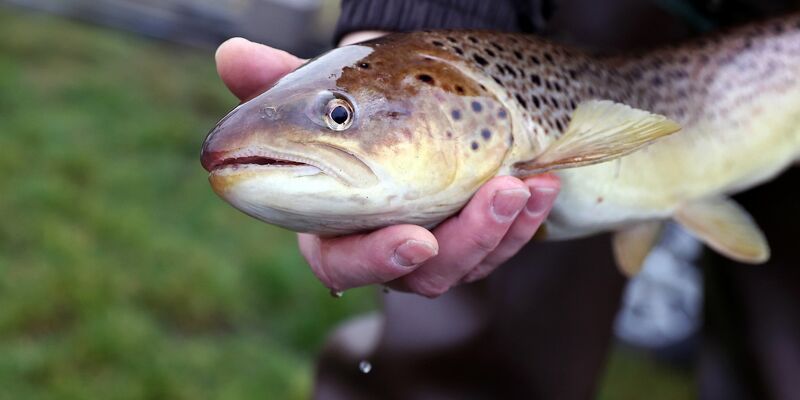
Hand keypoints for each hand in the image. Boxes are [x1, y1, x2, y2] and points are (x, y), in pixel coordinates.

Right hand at [214, 38, 560, 296]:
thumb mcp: (319, 91)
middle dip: (463, 242)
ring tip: (527, 180)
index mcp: (333, 225)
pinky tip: (542, 180)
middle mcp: (384, 245)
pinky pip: (502, 241)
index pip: (343, 262)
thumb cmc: (351, 107)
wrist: (400, 103)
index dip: (375, 260)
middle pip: (420, 274)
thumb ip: (277, 83)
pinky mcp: (473, 235)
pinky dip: (526, 215)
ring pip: (469, 261)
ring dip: (502, 224)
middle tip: (497, 194)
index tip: (413, 239)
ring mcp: (434, 243)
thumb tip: (230, 54)